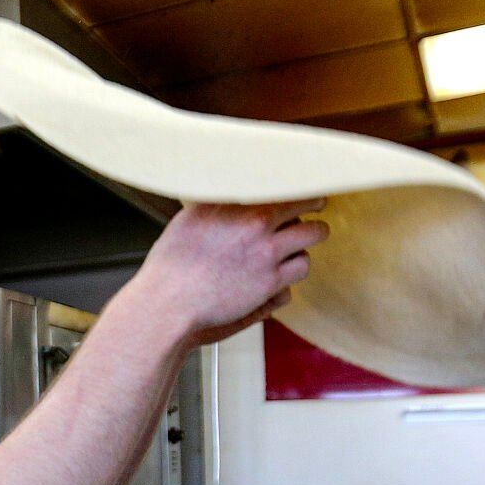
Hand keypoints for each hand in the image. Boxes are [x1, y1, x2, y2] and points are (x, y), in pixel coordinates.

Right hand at [122, 199, 328, 348]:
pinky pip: (302, 266)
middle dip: (313, 206)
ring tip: (302, 243)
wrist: (169, 302)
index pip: (278, 182)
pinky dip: (297, 267)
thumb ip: (215, 203)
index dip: (293, 185)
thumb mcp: (188, 220)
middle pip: (304, 203)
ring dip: (307, 240)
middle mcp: (253, 222)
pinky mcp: (271, 279)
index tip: (298, 187)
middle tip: (316, 207)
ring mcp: (266, 251)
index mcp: (232, 203)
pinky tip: (287, 269)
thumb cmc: (171, 267)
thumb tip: (229, 192)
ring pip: (311, 235)